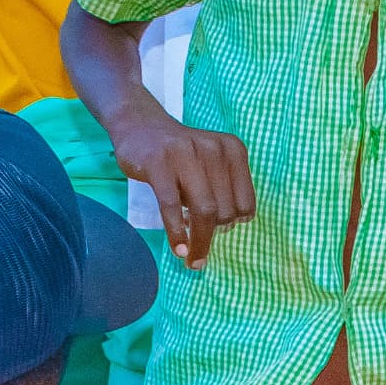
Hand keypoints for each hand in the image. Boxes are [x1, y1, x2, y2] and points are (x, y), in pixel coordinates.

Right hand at [117, 116, 257, 266]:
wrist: (140, 125)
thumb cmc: (181, 154)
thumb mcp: (211, 163)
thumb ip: (223, 190)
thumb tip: (225, 230)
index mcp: (233, 150)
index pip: (245, 203)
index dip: (234, 223)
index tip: (220, 231)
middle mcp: (213, 149)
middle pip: (225, 210)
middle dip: (214, 236)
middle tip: (201, 247)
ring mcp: (185, 154)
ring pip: (203, 210)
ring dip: (200, 242)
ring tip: (193, 259)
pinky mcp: (158, 163)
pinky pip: (172, 206)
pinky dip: (177, 233)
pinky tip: (179, 248)